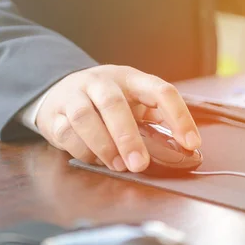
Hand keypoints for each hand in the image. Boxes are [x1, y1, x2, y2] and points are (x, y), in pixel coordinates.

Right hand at [35, 65, 201, 172]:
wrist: (59, 92)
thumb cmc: (105, 102)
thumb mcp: (132, 101)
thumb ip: (152, 118)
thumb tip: (180, 146)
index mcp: (129, 78)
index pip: (160, 90)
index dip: (178, 117)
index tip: (191, 144)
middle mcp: (100, 82)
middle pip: (113, 104)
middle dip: (127, 137)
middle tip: (139, 164)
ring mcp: (74, 95)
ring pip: (84, 117)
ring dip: (103, 145)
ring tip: (118, 165)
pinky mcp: (54, 114)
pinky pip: (65, 132)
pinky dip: (82, 150)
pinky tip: (94, 159)